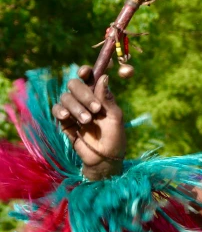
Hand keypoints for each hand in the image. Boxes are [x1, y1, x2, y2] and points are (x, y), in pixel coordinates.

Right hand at [52, 65, 124, 180]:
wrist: (104, 159)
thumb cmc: (114, 138)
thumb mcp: (115, 118)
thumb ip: (107, 99)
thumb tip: (104, 77)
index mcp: (99, 96)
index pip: (89, 78)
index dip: (86, 71)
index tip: (86, 72)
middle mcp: (85, 100)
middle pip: (75, 84)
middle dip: (84, 93)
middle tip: (96, 108)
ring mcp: (74, 110)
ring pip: (66, 96)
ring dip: (77, 107)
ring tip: (88, 121)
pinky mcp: (64, 121)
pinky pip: (56, 109)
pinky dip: (61, 110)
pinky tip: (67, 117)